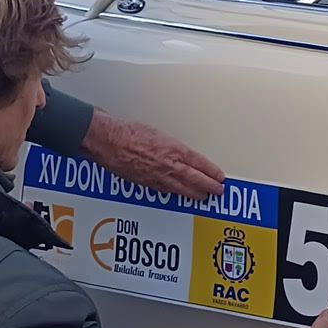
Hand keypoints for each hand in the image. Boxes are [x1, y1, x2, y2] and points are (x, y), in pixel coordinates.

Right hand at [79, 111, 224, 198]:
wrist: (108, 140)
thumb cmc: (128, 131)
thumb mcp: (156, 132)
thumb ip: (169, 144)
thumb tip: (178, 150)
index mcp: (173, 149)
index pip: (199, 163)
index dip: (211, 172)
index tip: (219, 176)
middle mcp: (168, 164)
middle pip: (195, 179)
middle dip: (209, 186)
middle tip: (218, 191)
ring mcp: (157, 176)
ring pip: (182, 189)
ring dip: (195, 193)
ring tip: (204, 196)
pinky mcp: (146, 183)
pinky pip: (166, 191)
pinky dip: (176, 194)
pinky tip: (180, 195)